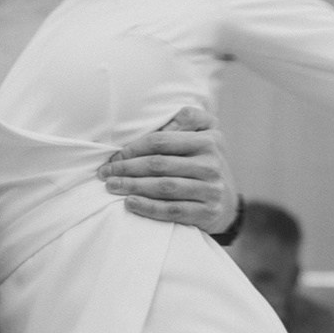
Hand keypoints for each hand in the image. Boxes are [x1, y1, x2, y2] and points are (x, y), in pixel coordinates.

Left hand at [97, 105, 240, 233]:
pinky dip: (148, 207)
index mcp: (209, 139)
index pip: (162, 141)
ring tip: (112, 186)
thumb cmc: (204, 164)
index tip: (115, 156)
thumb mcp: (205, 134)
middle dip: (127, 168)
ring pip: (164, 187)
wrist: (227, 203)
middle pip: (159, 164)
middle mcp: (211, 164)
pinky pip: (173, 210)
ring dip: (133, 186)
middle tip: (105, 173)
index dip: (134, 148)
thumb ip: (185, 120)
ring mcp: (211, 189)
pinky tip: (130, 203)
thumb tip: (157, 125)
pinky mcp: (207, 212)